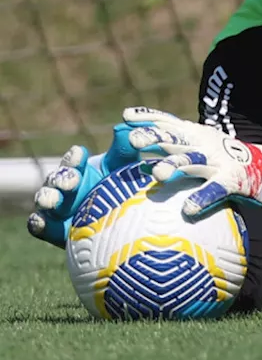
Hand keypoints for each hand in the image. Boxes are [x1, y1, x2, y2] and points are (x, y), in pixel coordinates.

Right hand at [27, 125, 139, 247]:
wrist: (125, 224)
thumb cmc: (123, 189)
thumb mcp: (124, 168)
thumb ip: (125, 150)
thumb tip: (125, 128)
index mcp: (80, 170)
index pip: (73, 161)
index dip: (75, 158)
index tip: (81, 153)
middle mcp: (64, 187)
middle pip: (57, 180)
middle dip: (63, 179)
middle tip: (72, 180)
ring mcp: (57, 209)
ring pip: (45, 200)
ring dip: (47, 198)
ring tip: (52, 200)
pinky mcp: (54, 230)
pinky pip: (39, 226)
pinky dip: (38, 223)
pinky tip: (41, 222)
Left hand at [122, 106, 261, 216]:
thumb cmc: (225, 162)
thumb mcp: (201, 149)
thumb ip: (174, 151)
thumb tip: (137, 157)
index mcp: (196, 136)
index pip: (169, 123)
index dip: (149, 118)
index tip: (127, 118)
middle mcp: (204, 145)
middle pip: (176, 139)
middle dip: (155, 137)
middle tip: (134, 141)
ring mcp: (219, 161)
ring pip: (193, 161)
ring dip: (175, 165)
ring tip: (157, 174)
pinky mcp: (234, 180)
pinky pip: (215, 189)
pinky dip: (203, 197)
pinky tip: (189, 209)